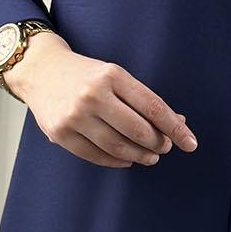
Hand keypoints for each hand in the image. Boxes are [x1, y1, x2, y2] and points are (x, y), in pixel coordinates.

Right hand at [7, 36, 198, 168]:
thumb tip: (177, 123)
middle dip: (158, 143)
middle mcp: (92, 95)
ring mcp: (74, 116)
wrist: (40, 71)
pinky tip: (127, 158)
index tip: (190, 142)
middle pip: (137, 130)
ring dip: (140, 156)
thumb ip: (143, 99)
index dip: (174, 128)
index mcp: (112, 76)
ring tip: (150, 156)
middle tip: (164, 147)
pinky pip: (96, 155)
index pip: (153, 106)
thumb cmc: (85, 75)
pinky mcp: (60, 133)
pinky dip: (117, 160)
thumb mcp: (115, 76)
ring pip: (118, 147)